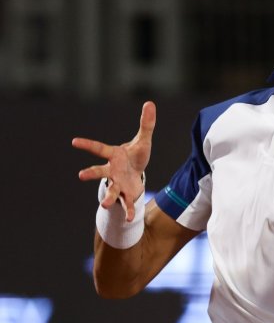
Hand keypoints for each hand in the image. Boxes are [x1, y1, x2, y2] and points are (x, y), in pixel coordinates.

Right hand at [72, 101, 155, 221]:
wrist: (136, 176)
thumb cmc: (136, 156)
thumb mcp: (143, 140)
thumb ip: (146, 124)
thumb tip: (150, 103)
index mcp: (114, 156)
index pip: (99, 148)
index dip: (87, 145)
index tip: (74, 141)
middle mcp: (112, 171)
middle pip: (100, 172)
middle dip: (91, 173)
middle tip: (81, 175)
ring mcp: (117, 184)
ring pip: (111, 191)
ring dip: (108, 198)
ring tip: (105, 205)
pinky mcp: (126, 195)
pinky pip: (126, 204)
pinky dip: (128, 211)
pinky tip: (130, 219)